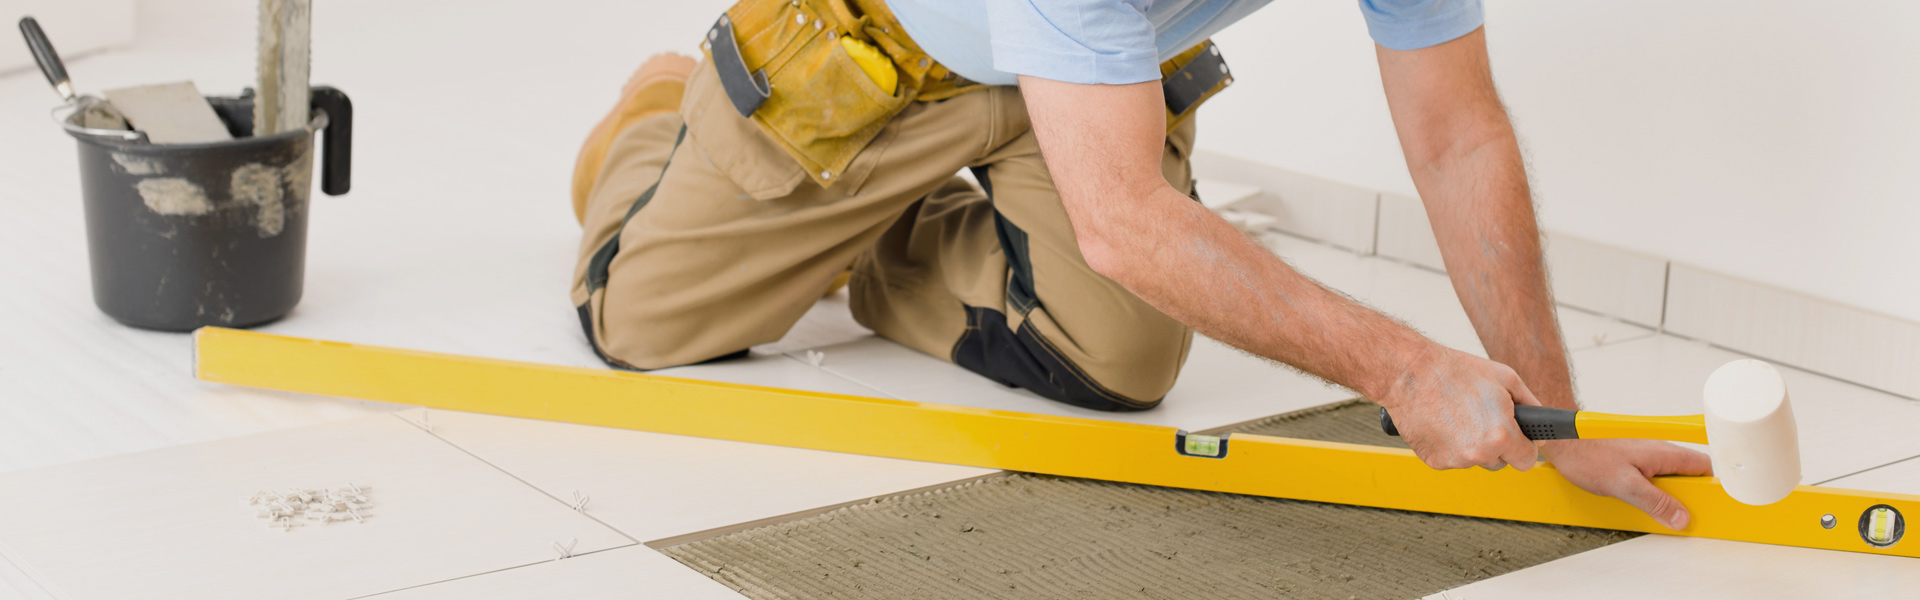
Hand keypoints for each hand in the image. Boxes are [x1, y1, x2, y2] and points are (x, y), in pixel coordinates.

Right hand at [1376, 344, 1541, 470]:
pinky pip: (1453, 459)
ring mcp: (1455, 460)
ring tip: (1460, 416)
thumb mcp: (1506, 378)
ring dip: (1473, 445)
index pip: (1527, 460)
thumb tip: (1540, 424)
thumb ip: (1531, 405)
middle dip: (1498, 445)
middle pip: (1501, 462)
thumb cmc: (1455, 371)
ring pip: (1476, 460)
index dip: (1523, 446)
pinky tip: (1443, 423)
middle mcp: (1479, 453)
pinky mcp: (1435, 462)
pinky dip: (1451, 445)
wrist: (1410, 373)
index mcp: (1501, 435)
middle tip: (1483, 419)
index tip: (1518, 438)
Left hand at [1542, 438, 1713, 529]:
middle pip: (1688, 475)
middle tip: (1677, 513)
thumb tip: (1681, 517)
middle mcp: (1659, 451)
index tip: (1708, 506)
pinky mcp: (1633, 461)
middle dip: (1686, 495)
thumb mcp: (1625, 486)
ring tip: (1655, 508)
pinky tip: (1638, 499)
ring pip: (1670, 477)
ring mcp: (1646, 455)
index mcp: (1665, 453)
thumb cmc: (1588, 456)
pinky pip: (1652, 477)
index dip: (1709, 486)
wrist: (1562, 443)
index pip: (1704, 467)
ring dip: (1666, 495)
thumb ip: (1655, 502)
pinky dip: (1651, 491)